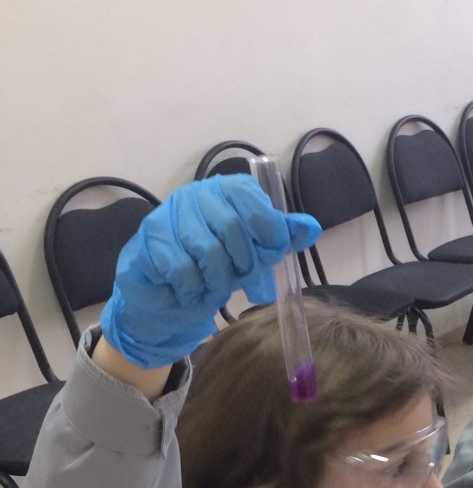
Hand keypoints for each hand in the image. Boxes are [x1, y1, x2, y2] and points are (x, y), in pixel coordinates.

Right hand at [100, 175, 321, 367]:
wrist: (166, 297)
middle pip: (232, 227)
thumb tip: (309, 228)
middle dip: (246, 264)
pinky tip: (193, 293)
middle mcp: (194, 195)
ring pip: (208, 251)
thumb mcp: (253, 254)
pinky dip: (194, 290)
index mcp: (224, 191)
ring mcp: (167, 216)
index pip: (251, 199)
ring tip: (217, 289)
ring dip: (219, 281)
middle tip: (249, 284)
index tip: (272, 256)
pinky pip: (181, 269)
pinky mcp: (148, 242)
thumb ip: (279, 239)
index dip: (268, 231)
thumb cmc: (212, 269)